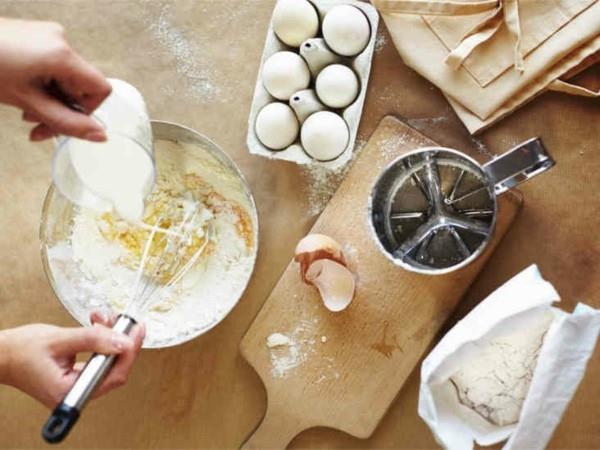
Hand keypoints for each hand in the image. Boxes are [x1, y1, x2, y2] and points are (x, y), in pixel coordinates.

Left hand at [0, 18, 111, 141]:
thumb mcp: (27, 102)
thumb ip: (66, 122)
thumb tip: (100, 135)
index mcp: (62, 55)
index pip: (100, 89)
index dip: (88, 112)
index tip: (65, 123)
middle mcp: (60, 40)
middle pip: (80, 86)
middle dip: (62, 110)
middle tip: (37, 126)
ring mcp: (48, 35)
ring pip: (65, 79)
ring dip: (50, 100)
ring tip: (25, 111)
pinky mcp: (36, 36)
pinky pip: (53, 67)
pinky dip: (42, 85)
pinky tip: (22, 93)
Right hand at [0, 312, 144, 407]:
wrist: (1, 354)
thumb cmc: (19, 350)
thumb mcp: (59, 340)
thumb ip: (93, 340)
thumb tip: (122, 342)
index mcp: (69, 391)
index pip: (113, 377)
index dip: (129, 353)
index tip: (137, 331)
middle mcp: (75, 393)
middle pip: (114, 369)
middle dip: (121, 341)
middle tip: (126, 320)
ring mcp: (76, 385)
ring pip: (106, 361)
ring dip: (109, 336)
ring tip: (103, 318)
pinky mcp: (74, 376)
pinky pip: (96, 358)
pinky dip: (99, 340)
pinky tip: (96, 324)